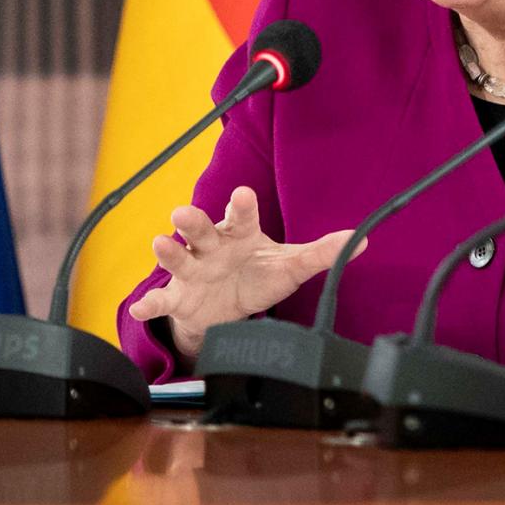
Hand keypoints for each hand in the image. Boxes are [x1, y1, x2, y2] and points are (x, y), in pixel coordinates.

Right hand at [124, 186, 355, 359]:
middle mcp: (212, 245)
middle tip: (182, 213)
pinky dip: (150, 305)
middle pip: (201, 229)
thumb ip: (321, 253)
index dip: (241, 205)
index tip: (243, 194)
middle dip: (192, 221)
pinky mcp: (179, 297)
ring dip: (168, 251)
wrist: (228, 306)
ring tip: (159, 243)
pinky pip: (163, 300)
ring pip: (178, 256)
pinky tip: (140, 309)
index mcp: (240, 233)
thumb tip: (364, 240)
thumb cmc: (258, 274)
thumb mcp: (290, 266)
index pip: (241, 215)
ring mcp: (193, 270)